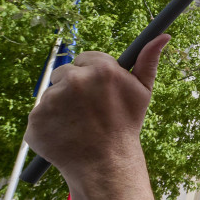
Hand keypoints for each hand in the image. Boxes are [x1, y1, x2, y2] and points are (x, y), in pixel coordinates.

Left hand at [25, 34, 168, 199]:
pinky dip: (48, 125)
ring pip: (51, 95)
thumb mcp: (142, 91)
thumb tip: (163, 35)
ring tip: (77, 125)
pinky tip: (64, 135)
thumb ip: (148, 60)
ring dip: (60, 107)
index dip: (91, 75)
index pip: (85, 59)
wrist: (105, 164)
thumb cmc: (125, 126)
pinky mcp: (36, 119)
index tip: (98, 92)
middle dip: (72, 89)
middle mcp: (74, 80)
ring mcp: (52, 100)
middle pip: (64, 74)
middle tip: (87, 111)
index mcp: (101, 69)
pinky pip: (39, 115)